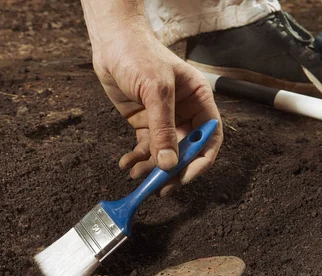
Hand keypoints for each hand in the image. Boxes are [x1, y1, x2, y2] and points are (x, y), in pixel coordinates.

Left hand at [92, 25, 222, 195]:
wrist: (112, 42)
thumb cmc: (140, 55)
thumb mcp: (157, 91)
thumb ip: (164, 129)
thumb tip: (169, 164)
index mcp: (199, 100)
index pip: (209, 138)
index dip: (201, 161)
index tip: (185, 177)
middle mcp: (185, 113)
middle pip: (186, 151)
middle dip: (173, 170)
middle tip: (160, 187)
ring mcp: (165, 120)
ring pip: (164, 153)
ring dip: (152, 168)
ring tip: (137, 176)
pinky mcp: (145, 123)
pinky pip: (146, 148)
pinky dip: (137, 159)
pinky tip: (127, 164)